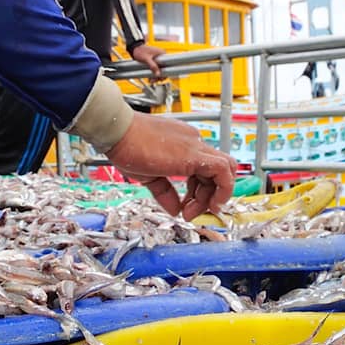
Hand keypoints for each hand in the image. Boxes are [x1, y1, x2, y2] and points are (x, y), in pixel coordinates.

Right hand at [107, 114, 235, 219]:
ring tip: (193, 212)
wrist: (118, 131)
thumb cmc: (127, 145)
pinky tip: (209, 204)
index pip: (203, 170)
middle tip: (190, 213)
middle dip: (207, 197)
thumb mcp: (148, 175)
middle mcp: (193, 143)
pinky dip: (222, 190)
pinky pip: (223, 171)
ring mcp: (196, 146)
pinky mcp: (194, 154)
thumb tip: (174, 209)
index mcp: (183, 145)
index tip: (186, 206)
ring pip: (225, 170)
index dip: (198, 192)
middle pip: (216, 173)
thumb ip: (164, 192)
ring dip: (215, 196)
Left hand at [130, 42, 165, 77]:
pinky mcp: (154, 62)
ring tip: (151, 80)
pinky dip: (153, 73)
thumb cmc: (140, 51)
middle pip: (164, 68)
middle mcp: (161, 56)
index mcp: (162, 53)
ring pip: (159, 69)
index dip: (166, 72)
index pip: (168, 64)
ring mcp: (157, 59)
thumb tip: (158, 74)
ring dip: (156, 76)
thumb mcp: (146, 59)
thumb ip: (153, 66)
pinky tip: (150, 78)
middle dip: (159, 76)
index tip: (163, 77)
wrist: (134, 49)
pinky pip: (155, 69)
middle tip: (155, 80)